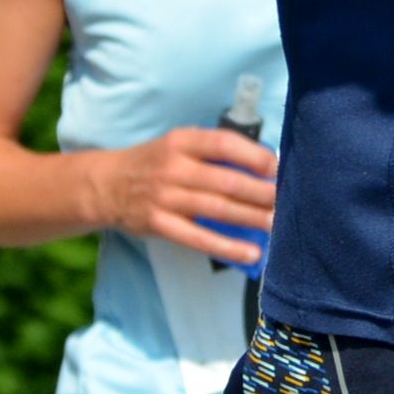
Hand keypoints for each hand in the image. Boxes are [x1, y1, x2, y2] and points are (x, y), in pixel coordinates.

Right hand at [95, 126, 278, 265]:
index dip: (254, 156)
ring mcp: (166, 198)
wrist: (106, 186)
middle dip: (261, 192)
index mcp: (182, 142)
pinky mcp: (160, 225)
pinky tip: (251, 252)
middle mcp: (174, 167)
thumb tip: (261, 165)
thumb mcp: (177, 145)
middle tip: (287, 201)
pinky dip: (228, 246)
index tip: (277, 167)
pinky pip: (199, 238)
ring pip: (217, 209)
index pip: (223, 144)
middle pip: (226, 181)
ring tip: (278, 225)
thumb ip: (211, 152)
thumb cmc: (154, 163)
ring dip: (252, 218)